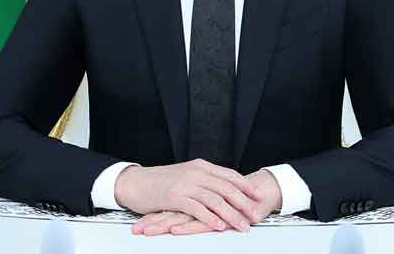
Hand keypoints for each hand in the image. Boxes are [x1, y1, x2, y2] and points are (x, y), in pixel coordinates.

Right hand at [118, 159, 264, 234]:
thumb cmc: (159, 181)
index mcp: (200, 166)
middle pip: (226, 188)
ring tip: (242, 225)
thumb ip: (202, 180)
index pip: (228, 175)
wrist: (135, 182)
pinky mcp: (175, 197)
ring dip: (231, 215)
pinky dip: (210, 218)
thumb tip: (220, 189)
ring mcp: (185, 184)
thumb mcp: (185, 175)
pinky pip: (197, 208)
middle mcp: (195, 172)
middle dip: (243, 203)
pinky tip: (219, 226)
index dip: (245, 186)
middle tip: (255, 215)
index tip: (258, 195)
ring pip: (215, 200)